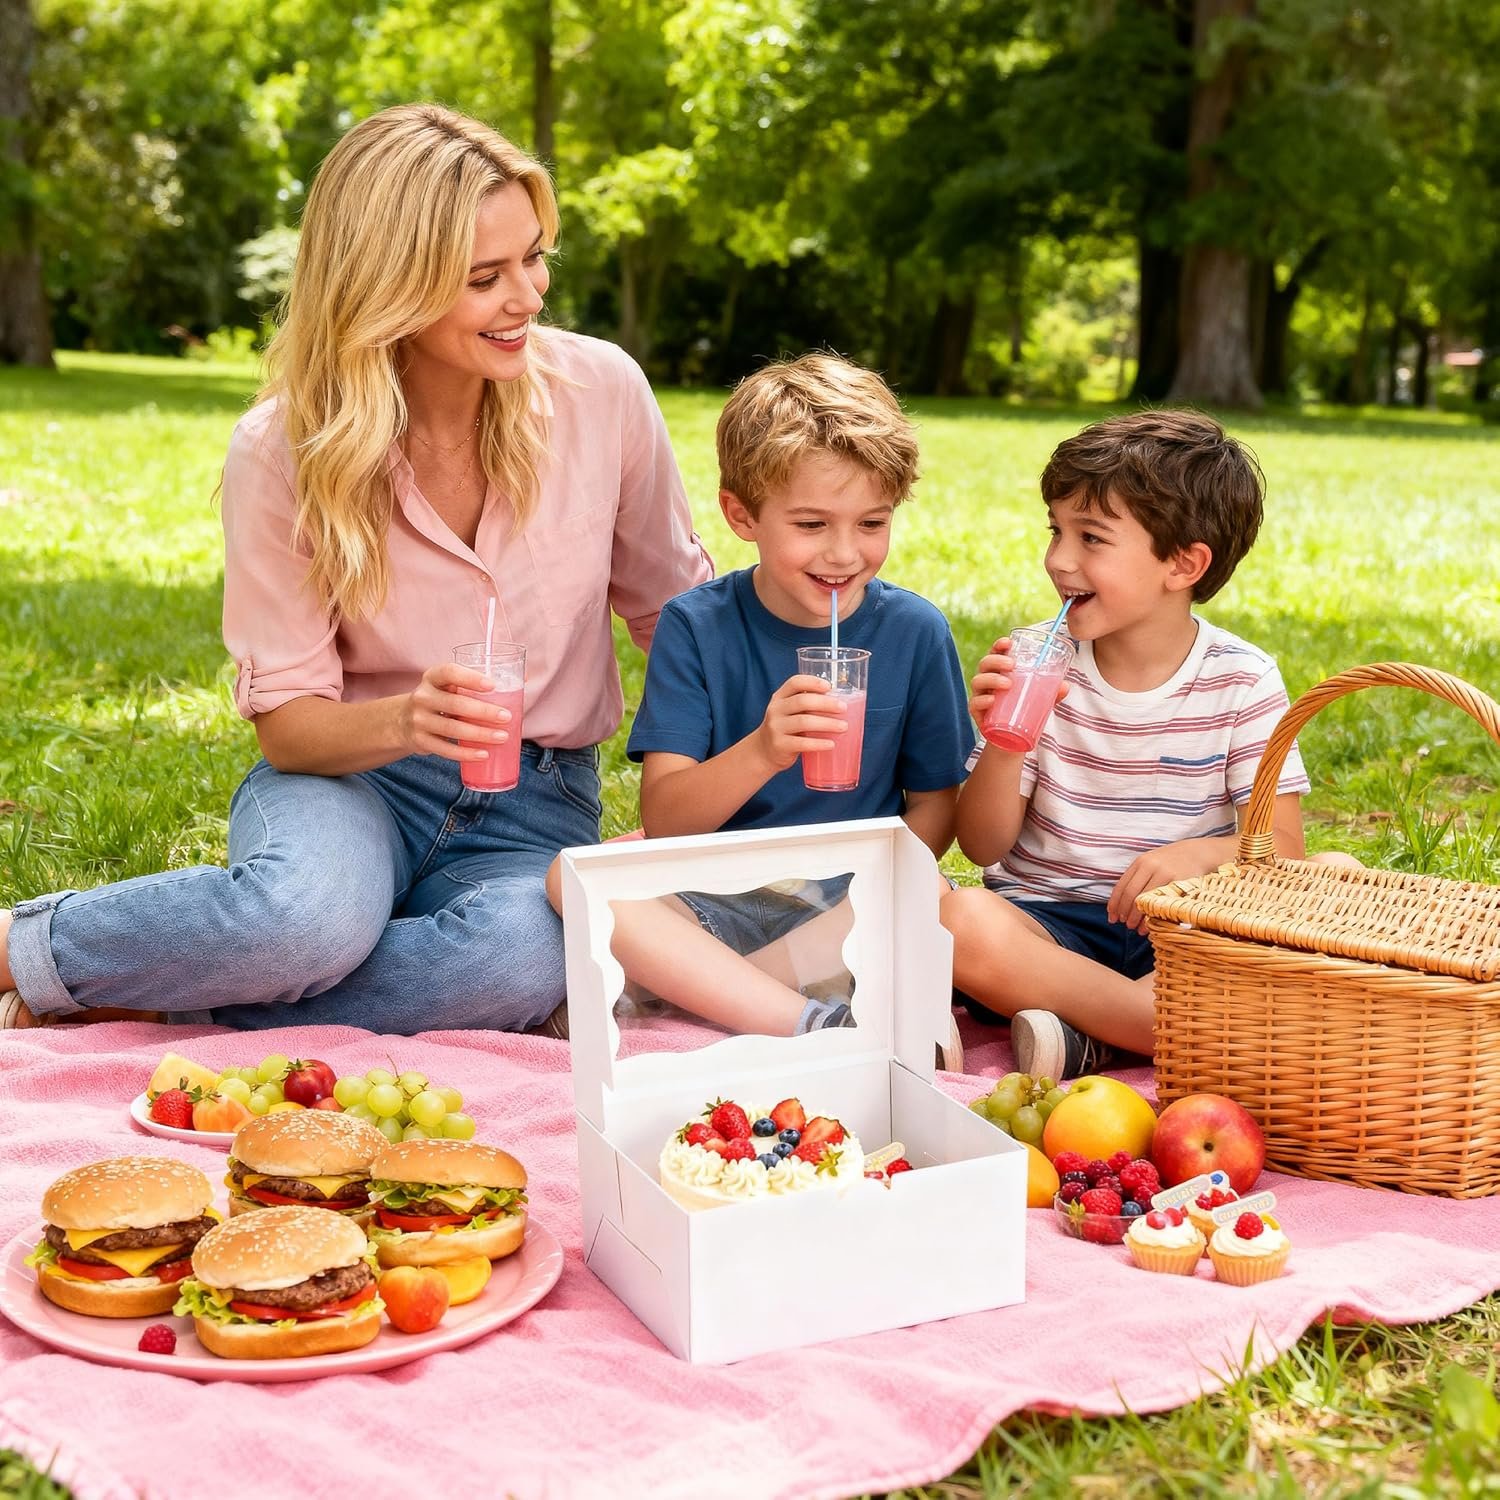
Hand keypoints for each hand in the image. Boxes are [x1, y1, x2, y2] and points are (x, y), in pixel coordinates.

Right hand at [398, 662, 513, 765]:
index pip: (449, 672)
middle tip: (507, 717)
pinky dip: (466, 754)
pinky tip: (484, 754)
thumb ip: (476, 684)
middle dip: (484, 711)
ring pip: (452, 728)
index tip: (493, 685)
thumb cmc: (440, 699)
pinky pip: (445, 749)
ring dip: (480, 734)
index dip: (471, 678)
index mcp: (433, 677)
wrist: (403, 720)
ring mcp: (419, 720)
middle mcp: (423, 696)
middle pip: (455, 703)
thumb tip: (523, 681)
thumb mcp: (449, 686)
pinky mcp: (420, 741)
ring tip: (502, 737)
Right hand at [755, 674, 849, 771]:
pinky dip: (819, 743)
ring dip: (827, 724)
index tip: (830, 687)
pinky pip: (801, 743)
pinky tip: (831, 744)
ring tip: (843, 727)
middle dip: (826, 703)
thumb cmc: (785, 728)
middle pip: (802, 701)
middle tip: (843, 708)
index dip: (813, 682)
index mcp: (780, 697)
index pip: (795, 682)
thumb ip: (806, 705)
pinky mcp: (780, 745)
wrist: (763, 751)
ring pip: (803, 722)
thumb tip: (841, 702)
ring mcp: (776, 727)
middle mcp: (776, 709)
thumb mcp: (789, 712)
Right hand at [969, 637, 1068, 735]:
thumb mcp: (1039, 702)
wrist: (1011, 742)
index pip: (995, 654)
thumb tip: (1065, 686)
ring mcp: (980, 697)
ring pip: (978, 681)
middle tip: (1012, 665)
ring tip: (1008, 684)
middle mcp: (987, 682)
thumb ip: (1051, 694)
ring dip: (992, 679)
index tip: (1007, 642)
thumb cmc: (1023, 714)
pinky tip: (992, 700)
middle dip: (997, 660)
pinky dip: (982, 701)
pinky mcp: (978, 714)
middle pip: (985, 664)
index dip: (999, 646)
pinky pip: (974, 704)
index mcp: (999, 673)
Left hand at [1107, 838, 1225, 932]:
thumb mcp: (1151, 863)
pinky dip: (1154, 916)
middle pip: (1131, 894)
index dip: (1114, 904)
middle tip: (1124, 924)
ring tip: (1135, 928)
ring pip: (1145, 900)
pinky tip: (1151, 924)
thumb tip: (1120, 905)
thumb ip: (1137, 879)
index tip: (1112, 917)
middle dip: (1125, 913)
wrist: (1198, 852)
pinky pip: (1162, 903)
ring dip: (1137, 917)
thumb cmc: (1170, 862)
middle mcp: (1150, 866)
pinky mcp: (1179, 882)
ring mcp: (1165, 874)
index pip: (1121, 886)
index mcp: (1140, 862)